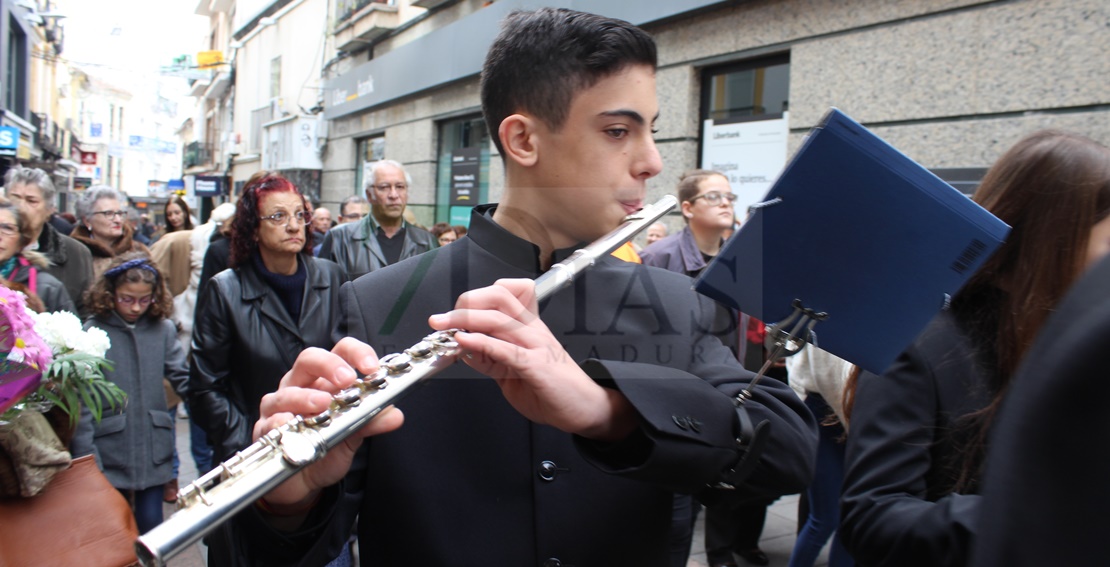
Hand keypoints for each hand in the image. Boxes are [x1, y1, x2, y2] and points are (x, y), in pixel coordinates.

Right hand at [254, 338, 403, 508]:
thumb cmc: (325, 447)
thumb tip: (394, 415)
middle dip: (329, 365)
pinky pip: (270, 421)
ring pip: (287, 391)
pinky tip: (291, 426)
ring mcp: (280, 406)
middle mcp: (301, 386)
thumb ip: (371, 422)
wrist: (303, 482)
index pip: (340, 352)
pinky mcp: (265, 429)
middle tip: (346, 380)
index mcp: (326, 380)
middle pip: (310, 359)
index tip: (371, 367)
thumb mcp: (353, 434)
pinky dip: (281, 423)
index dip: (356, 353)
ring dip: (306, 396)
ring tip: (322, 404)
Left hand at [428, 278, 635, 441]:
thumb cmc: (553, 389)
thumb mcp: (513, 371)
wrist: (586, 409)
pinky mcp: (537, 365)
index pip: (502, 295)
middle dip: (464, 304)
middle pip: (498, 297)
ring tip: (443, 327)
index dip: (474, 299)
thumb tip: (464, 348)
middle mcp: (532, 330)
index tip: (453, 314)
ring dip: (465, 319)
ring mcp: (536, 345)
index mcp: (528, 327)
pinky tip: (464, 342)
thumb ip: (492, 358)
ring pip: (498, 318)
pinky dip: (481, 342)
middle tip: (440, 320)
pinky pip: (506, 348)